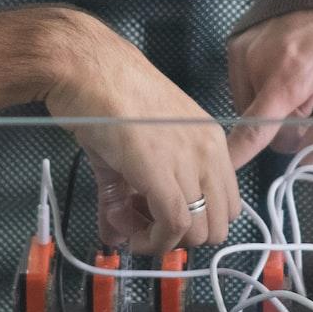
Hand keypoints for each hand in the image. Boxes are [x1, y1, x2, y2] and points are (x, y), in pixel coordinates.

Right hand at [42, 12, 238, 253]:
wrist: (87, 70)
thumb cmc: (107, 97)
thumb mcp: (130, 150)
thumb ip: (125, 197)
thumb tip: (115, 235)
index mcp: (209, 140)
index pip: (226, 202)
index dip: (193, 222)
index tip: (156, 217)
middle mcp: (208, 151)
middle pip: (218, 224)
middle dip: (182, 238)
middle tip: (142, 223)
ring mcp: (189, 162)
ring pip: (200, 232)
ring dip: (163, 241)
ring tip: (129, 222)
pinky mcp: (163, 173)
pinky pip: (175, 226)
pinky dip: (153, 240)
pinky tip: (128, 231)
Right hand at [226, 7, 312, 166]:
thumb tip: (307, 155)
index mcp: (293, 69)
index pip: (258, 125)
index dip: (240, 152)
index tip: (222, 168)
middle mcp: (259, 60)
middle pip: (269, 127)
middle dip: (295, 122)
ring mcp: (244, 52)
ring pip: (256, 111)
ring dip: (281, 104)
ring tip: (305, 74)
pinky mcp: (236, 48)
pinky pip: (248, 90)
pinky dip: (268, 87)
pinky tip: (288, 67)